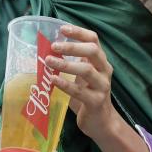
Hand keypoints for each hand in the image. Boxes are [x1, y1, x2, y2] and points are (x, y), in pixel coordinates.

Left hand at [47, 25, 120, 141]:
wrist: (102, 122)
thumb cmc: (88, 95)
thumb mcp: (83, 76)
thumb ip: (72, 63)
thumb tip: (46, 52)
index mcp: (101, 61)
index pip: (94, 39)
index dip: (78, 32)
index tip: (62, 29)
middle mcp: (104, 70)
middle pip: (92, 50)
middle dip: (72, 46)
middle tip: (53, 46)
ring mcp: (102, 86)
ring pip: (86, 69)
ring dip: (65, 64)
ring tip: (49, 61)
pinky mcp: (96, 102)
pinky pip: (79, 91)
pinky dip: (65, 84)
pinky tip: (53, 79)